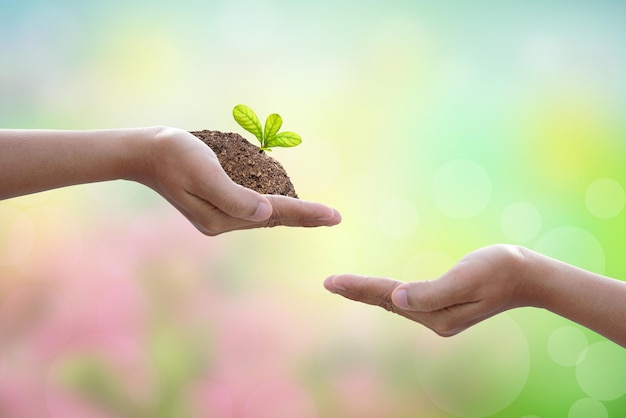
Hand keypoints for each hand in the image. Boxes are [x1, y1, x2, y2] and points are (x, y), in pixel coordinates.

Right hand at [137, 127, 340, 234]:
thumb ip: (234, 196)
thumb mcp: (204, 172)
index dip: (307, 213)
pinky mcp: (215, 206)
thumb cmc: (173, 155)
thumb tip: (266, 213)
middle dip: (304, 218)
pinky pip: (252, 209)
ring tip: (317, 215)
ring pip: (264, 216)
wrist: (144, 152)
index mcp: (221, 218)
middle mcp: (222, 222)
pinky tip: (284, 205)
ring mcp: (217, 216)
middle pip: (272, 219)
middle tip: (335, 218)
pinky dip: (273, 206)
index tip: (335, 216)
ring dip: (290, 214)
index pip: (274, 214)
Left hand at [324, 245, 529, 335]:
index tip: (331, 281)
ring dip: (368, 294)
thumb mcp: (466, 278)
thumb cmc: (500, 270)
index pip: (388, 298)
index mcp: (437, 315)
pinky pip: (407, 300)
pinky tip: (379, 291)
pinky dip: (386, 293)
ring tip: (343, 286)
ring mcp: (439, 315)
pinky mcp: (444, 306)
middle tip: (328, 283)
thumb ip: (432, 292)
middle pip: (386, 303)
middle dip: (356, 292)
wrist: (528, 275)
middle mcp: (435, 320)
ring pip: (394, 303)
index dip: (358, 288)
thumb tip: (397, 300)